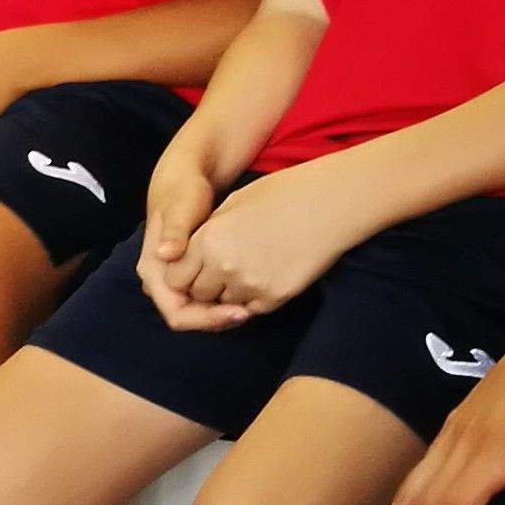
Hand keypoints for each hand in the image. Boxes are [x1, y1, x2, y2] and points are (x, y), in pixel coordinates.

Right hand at [133, 146, 233, 329]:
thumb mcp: (181, 207)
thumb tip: (166, 253)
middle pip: (188, 317)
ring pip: (197, 311)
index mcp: (153, 269)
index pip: (176, 314)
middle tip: (250, 312)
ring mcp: (174, 278)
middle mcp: (160, 280)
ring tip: (251, 304)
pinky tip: (246, 293)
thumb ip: (175, 230)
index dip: (207, 319)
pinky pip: (204, 299)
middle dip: (217, 320)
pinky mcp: (189, 274)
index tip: (239, 311)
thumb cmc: (182, 190)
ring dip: (222, 312)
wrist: (184, 178)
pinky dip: (224, 300)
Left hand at [174, 158, 370, 323]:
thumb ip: (206, 235)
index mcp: (207, 240)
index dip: (186, 273)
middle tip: (224, 268)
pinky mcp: (275, 296)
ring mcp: (250, 284)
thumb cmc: (280, 196)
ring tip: (250, 267)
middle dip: (206, 286)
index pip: (176, 277)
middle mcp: (223, 266)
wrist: (327, 204)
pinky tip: (267, 273)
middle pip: (198, 294)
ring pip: (224, 304)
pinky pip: (252, 308)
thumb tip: (189, 254)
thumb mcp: (232, 206)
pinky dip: (254, 298)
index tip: (197, 267)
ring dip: (230, 293)